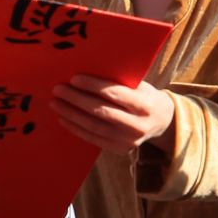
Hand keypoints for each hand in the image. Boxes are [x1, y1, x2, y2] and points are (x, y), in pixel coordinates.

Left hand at [49, 74, 175, 152]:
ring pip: (93, 126)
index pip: (115, 94)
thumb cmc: (144, 96)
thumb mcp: (139, 85)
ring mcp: (128, 141)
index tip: (74, 78)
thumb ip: (118, 81)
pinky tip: (63, 118)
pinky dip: (75, 127)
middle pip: (101, 111)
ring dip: (71, 114)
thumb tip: (85, 68)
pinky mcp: (119, 149)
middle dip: (76, 99)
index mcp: (145, 105)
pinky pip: (92, 138)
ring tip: (56, 103)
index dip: (93, 86)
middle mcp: (137, 125)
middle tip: (58, 89)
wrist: (161, 122)